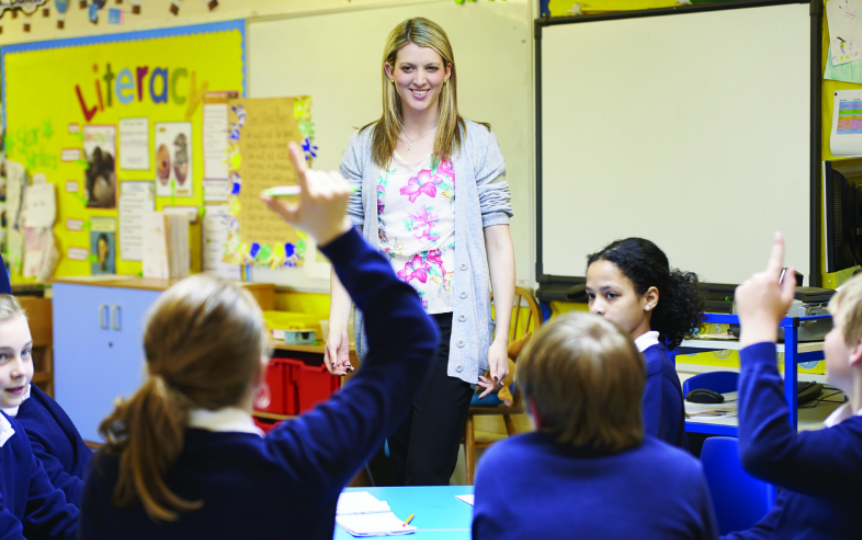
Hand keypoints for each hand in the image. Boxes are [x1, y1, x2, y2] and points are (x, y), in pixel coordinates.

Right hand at [260, 141, 351, 246]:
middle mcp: (323, 193)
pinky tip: (330, 193)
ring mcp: (336, 191)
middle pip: (310, 173)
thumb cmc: (309, 224)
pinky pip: (333, 174)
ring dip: (319, 181)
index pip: (300, 174)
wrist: (334, 233)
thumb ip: (276, 206)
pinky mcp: (345, 189)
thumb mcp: (291, 218)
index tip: (291, 145)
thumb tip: (261, 196)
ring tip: (321, 197)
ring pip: (321, 174)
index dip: (295, 158)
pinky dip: (330, 180)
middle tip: (310, 196)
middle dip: (307, 181)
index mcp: (309, 198)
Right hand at [324, 328, 352, 375]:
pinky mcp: (345, 358)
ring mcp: (340, 360)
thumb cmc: (333, 338)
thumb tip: (333, 366)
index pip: (331, 370)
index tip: (342, 372)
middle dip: (342, 372)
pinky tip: (352, 368)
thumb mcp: (332, 347)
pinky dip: (350, 367)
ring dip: (346, 370)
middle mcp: (334, 361)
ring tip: (350, 368)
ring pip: (343, 369)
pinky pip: (347, 365)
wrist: (339, 331)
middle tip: (346, 370)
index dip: (336, 373)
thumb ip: (333, 357)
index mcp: (328, 360)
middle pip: (337, 371)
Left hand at [477, 340, 509, 398]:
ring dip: (487, 382)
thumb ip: (493, 372)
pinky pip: (496, 378)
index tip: (480, 397)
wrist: (500, 343)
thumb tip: (495, 381)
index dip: (487, 391)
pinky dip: (489, 378)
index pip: (494, 386)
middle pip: (495, 385)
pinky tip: (483, 376)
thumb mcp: (492, 361)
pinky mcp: (502, 370)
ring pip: (495, 381)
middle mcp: (504, 374)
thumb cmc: (495, 351)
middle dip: (485, 386)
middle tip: (477, 383)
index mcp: (502, 373)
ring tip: (479, 379)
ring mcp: (504, 372)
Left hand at [735, 232, 796, 347]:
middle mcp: (757, 279)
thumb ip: (790, 281)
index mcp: (770, 279)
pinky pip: (747, 288)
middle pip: (766, 275)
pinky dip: (750, 293)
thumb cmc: (772, 315)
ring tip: (762, 303)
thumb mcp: (788, 298)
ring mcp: (746, 284)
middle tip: (771, 298)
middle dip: (769, 283)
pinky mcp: (739, 290)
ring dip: (759, 289)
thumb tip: (790, 269)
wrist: (757, 327)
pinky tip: (753, 303)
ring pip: (755, 282)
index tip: (778, 235)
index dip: (778, 245)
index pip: (776, 258)